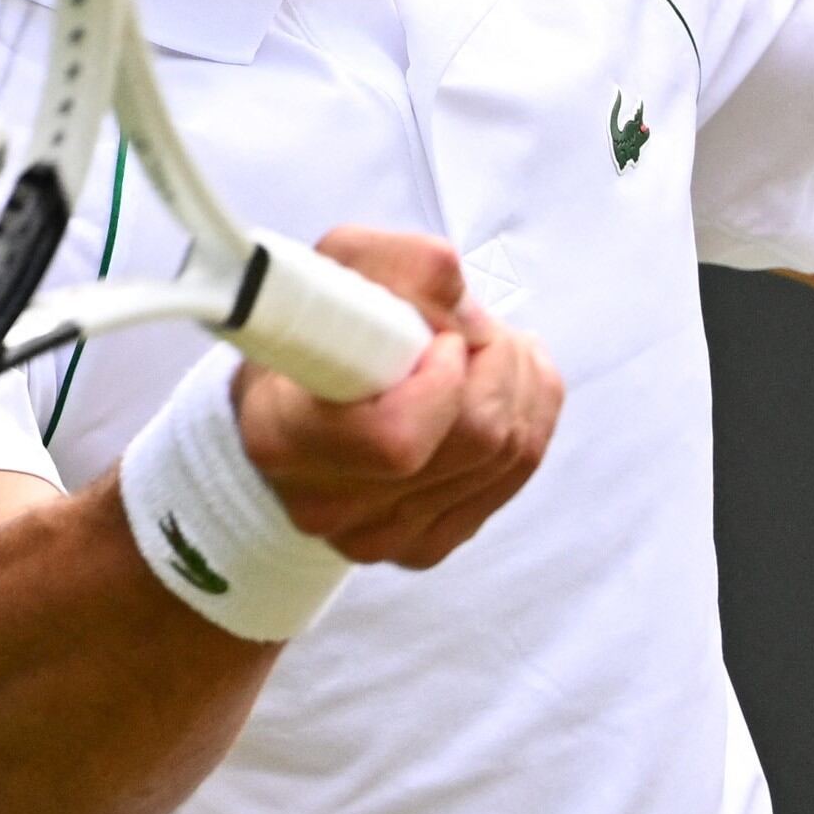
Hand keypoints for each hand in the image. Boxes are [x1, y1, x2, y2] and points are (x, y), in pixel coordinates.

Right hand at [234, 227, 560, 566]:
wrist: (294, 407)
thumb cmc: (314, 333)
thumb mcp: (337, 269)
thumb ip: (400, 267)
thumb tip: (465, 305)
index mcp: (284, 437)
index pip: (399, 438)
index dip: (445, 381)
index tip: (443, 339)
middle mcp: (326, 505)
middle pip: (477, 440)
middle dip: (500, 363)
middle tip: (478, 328)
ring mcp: (377, 538)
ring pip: (509, 455)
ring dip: (521, 383)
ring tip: (491, 347)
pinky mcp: (423, 546)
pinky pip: (515, 477)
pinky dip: (530, 417)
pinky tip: (503, 385)